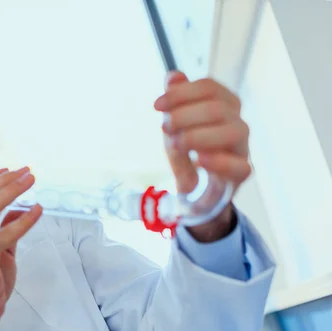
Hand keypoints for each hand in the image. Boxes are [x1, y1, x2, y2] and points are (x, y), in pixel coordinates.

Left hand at [154, 71, 248, 240]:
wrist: (197, 187)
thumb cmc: (190, 149)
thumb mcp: (176, 123)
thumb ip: (175, 99)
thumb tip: (173, 76)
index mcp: (224, 104)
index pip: (209, 87)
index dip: (181, 93)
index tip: (156, 105)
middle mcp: (236, 122)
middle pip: (218, 107)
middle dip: (185, 115)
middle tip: (164, 127)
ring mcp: (242, 148)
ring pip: (234, 131)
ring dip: (199, 136)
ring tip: (175, 144)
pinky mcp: (241, 173)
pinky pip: (241, 166)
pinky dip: (219, 161)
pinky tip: (198, 160)